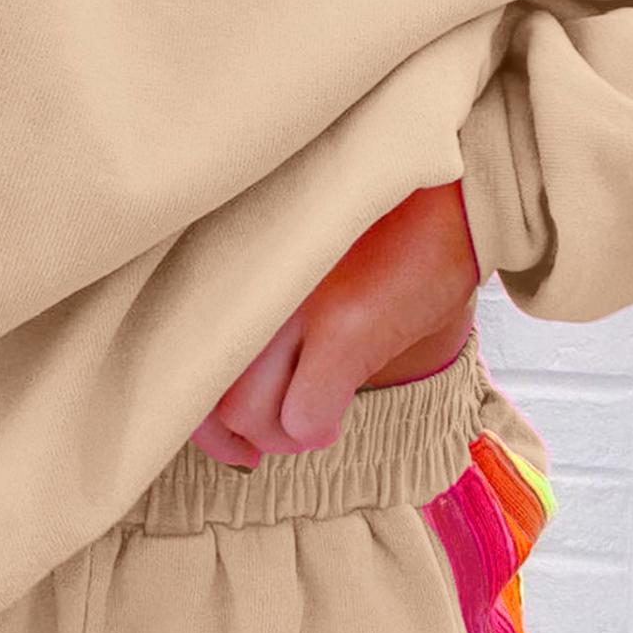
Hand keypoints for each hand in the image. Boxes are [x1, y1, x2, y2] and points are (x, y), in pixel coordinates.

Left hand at [190, 182, 481, 467]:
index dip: (194, 406)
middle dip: (236, 433)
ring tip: (310, 418)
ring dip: (281, 433)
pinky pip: (305, 415)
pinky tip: (334, 413)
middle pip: (203, 390)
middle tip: (262, 440)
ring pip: (246, 412)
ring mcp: (292, 301)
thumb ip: (258, 293)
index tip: (223, 429)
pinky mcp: (344, 325)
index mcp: (230, 256)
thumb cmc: (379, 219)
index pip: (176, 348)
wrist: (455, 192)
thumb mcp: (298, 248)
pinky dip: (316, 426)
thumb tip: (232, 374)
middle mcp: (248, 276)